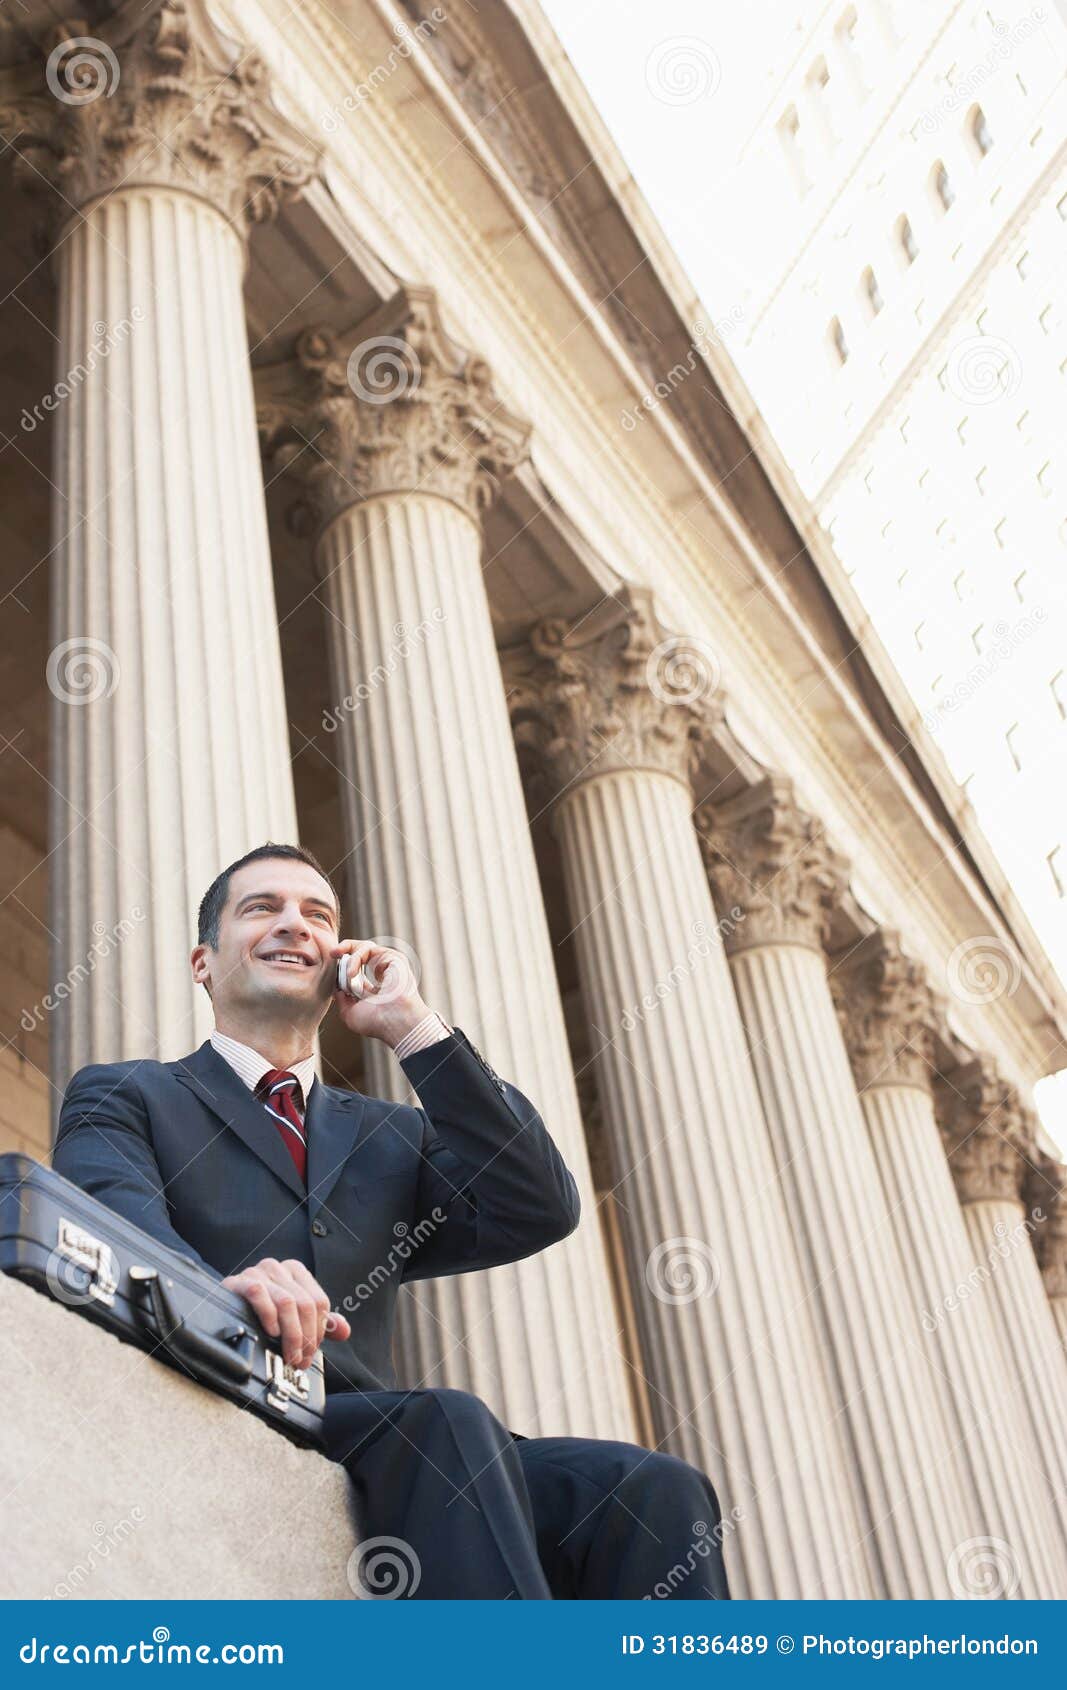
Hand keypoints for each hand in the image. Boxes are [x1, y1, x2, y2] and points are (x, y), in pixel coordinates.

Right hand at [221, 1257, 351, 1371]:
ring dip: (291, 1335)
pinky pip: (259, 1294)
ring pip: (287, 1302)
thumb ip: (320, 1322)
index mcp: (296, 1271)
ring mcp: (259, 1272)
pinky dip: (268, 1316)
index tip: (311, 1352)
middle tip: (299, 1361)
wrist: (222, 1306)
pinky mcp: (240, 1281)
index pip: (319, 1301)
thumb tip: (345, 1330)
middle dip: (305, 1338)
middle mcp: (279, 1268)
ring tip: (288, 1355)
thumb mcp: (292, 1315)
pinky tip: (270, 1332)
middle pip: (305, 1304)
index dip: (319, 1331)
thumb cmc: (259, 1311)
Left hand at [330, 938, 433, 1048]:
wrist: (394, 1022)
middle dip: (345, 949)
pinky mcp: (393, 958)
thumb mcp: (349, 1012)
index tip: (332, 967)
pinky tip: (351, 974)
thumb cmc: (376, 1022)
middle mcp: (382, 974)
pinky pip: (368, 949)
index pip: (358, 968)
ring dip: (349, 959)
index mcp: (374, 986)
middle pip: (362, 952)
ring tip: (346, 974)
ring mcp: (388, 965)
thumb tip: (336, 986)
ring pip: (364, 948)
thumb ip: (341, 998)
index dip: (344, 965)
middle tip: (333, 953)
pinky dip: (356, 959)